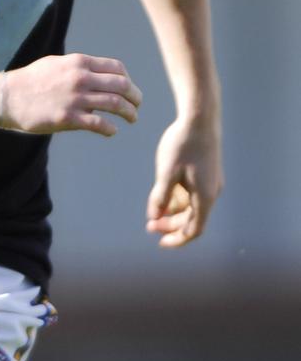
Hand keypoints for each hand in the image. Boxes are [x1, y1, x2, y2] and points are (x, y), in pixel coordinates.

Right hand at [4, 53, 141, 135]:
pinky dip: (110, 128)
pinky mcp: (68, 118)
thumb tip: (96, 72)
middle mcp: (80, 78)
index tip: (129, 89)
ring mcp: (75, 98)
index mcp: (79, 63)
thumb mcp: (56, 64)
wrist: (7, 96)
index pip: (117, 68)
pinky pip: (99, 123)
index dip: (128, 79)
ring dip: (129, 113)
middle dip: (135, 96)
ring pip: (116, 104)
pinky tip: (111, 131)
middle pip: (122, 85)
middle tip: (137, 105)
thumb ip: (78, 67)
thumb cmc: (31, 80)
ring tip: (132, 118)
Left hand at [146, 116, 222, 246]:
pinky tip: (163, 191)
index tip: (160, 242)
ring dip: (174, 210)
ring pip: (192, 204)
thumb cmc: (183, 144)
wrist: (200, 117)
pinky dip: (179, 197)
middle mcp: (211, 192)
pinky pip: (193, 192)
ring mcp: (210, 181)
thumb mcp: (167, 171)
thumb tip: (154, 216)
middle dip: (171, 224)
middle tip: (150, 226)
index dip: (177, 239)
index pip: (193, 230)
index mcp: (204, 197)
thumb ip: (160, 196)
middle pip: (192, 218)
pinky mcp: (207, 170)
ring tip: (154, 209)